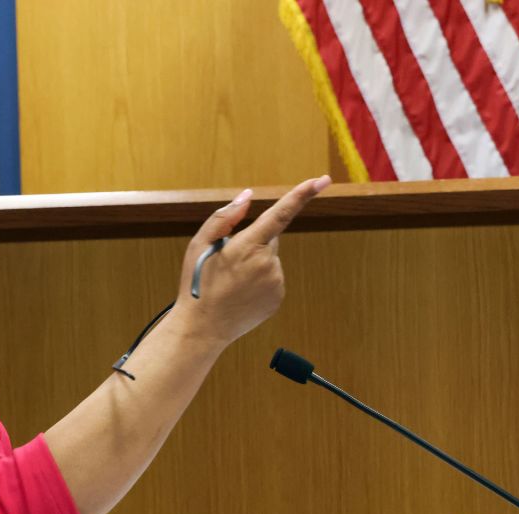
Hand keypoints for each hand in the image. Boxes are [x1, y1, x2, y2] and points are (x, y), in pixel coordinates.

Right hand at [173, 176, 330, 345]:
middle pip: (270, 239)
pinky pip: (272, 279)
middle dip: (253, 243)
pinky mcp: (277, 298)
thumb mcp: (200, 244)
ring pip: (270, 260)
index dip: (302, 194)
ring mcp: (275, 282)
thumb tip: (248, 197)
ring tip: (232, 282)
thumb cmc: (197, 283)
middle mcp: (268, 263)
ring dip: (254, 264)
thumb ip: (226, 216)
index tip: (321, 180)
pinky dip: (259, 281)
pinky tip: (241, 293)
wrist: (202, 328)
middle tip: (227, 263)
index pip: (281, 213)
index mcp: (249, 246)